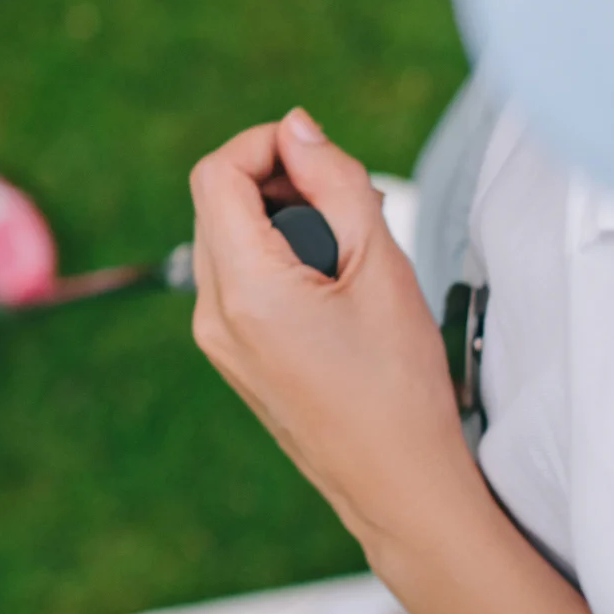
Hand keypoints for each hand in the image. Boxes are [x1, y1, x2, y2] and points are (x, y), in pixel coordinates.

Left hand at [187, 108, 488, 558]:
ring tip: (353, 243)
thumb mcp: (380, 264)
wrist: (399, 485)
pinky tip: (335, 280)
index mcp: (244, 290)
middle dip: (279, 181)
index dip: (263, 144)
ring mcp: (217, 341)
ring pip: (228, 239)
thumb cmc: (400, 383)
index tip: (319, 153)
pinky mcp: (233, 356)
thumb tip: (296, 128)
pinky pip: (238, 280)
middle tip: (350, 199)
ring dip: (281, 219)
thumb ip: (334, 182)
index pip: (215, 174)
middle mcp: (213, 314)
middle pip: (218, 203)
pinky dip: (277, 258)